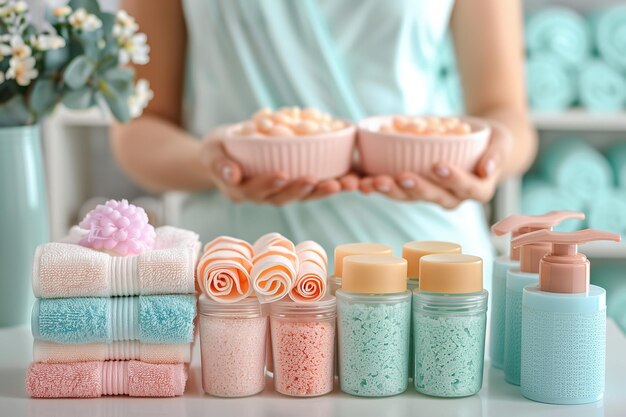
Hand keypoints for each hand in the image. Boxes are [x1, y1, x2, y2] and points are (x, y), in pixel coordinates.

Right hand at [199, 128, 358, 204]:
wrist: (226, 151)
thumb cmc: (217, 149)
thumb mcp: (211, 151)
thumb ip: (218, 162)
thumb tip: (230, 174)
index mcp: (241, 192)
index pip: (255, 191)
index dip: (269, 184)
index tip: (281, 173)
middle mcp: (263, 197)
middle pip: (283, 198)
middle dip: (301, 190)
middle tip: (317, 180)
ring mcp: (280, 193)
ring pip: (302, 197)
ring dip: (322, 192)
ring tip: (342, 184)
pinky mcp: (295, 185)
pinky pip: (314, 188)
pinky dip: (331, 184)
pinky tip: (349, 178)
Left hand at [359, 119, 512, 208]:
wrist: (478, 141)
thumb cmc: (492, 140)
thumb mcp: (502, 140)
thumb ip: (496, 154)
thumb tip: (487, 169)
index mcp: (477, 190)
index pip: (467, 188)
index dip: (453, 179)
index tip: (438, 166)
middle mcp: (452, 197)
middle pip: (433, 196)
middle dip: (416, 188)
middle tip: (400, 177)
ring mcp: (430, 194)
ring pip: (410, 197)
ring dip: (390, 190)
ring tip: (373, 182)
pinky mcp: (413, 187)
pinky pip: (394, 189)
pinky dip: (378, 186)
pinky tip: (361, 181)